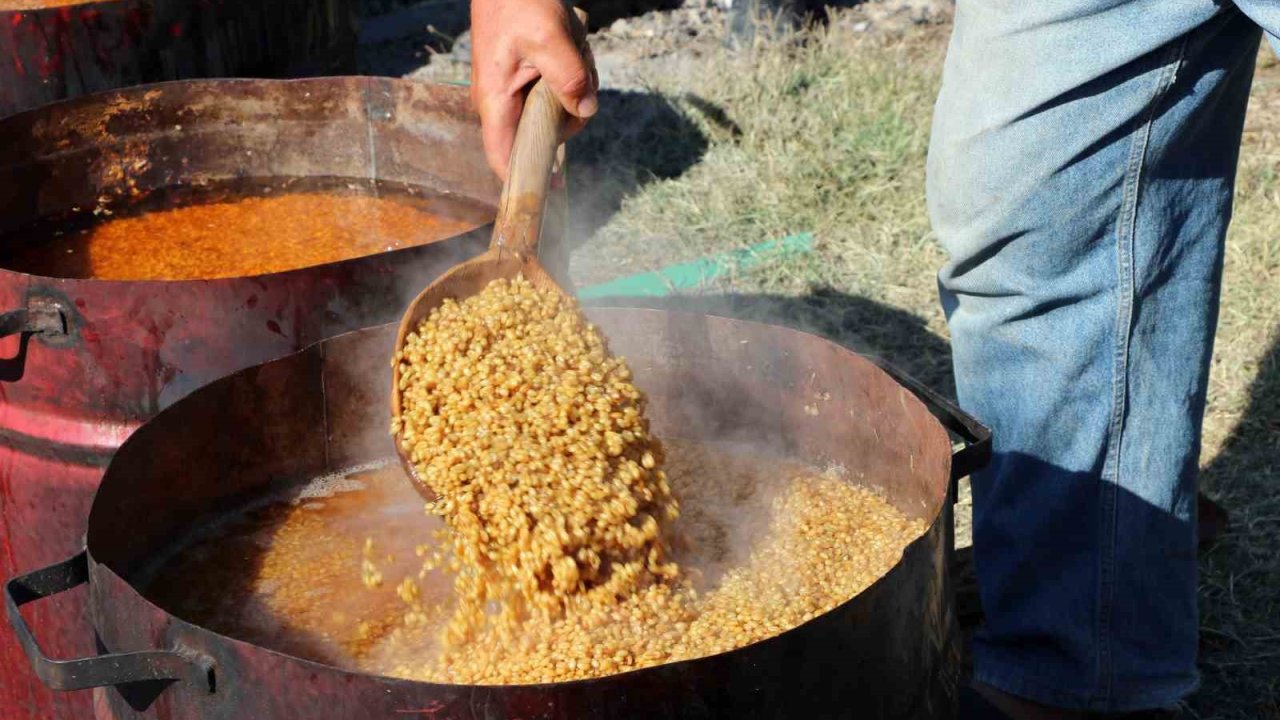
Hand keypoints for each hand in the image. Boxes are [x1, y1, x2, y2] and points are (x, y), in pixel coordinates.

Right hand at [470, 0, 597, 179]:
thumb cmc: (520, 4)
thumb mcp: (550, 38)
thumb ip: (568, 78)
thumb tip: (585, 110)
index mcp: (496, 102)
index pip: (502, 160)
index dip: (526, 182)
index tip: (555, 190)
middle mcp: (501, 106)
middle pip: (541, 139)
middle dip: (569, 117)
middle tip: (579, 80)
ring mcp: (513, 96)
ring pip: (554, 118)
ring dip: (575, 94)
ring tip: (574, 57)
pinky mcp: (526, 86)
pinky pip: (555, 98)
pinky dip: (571, 82)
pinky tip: (571, 55)